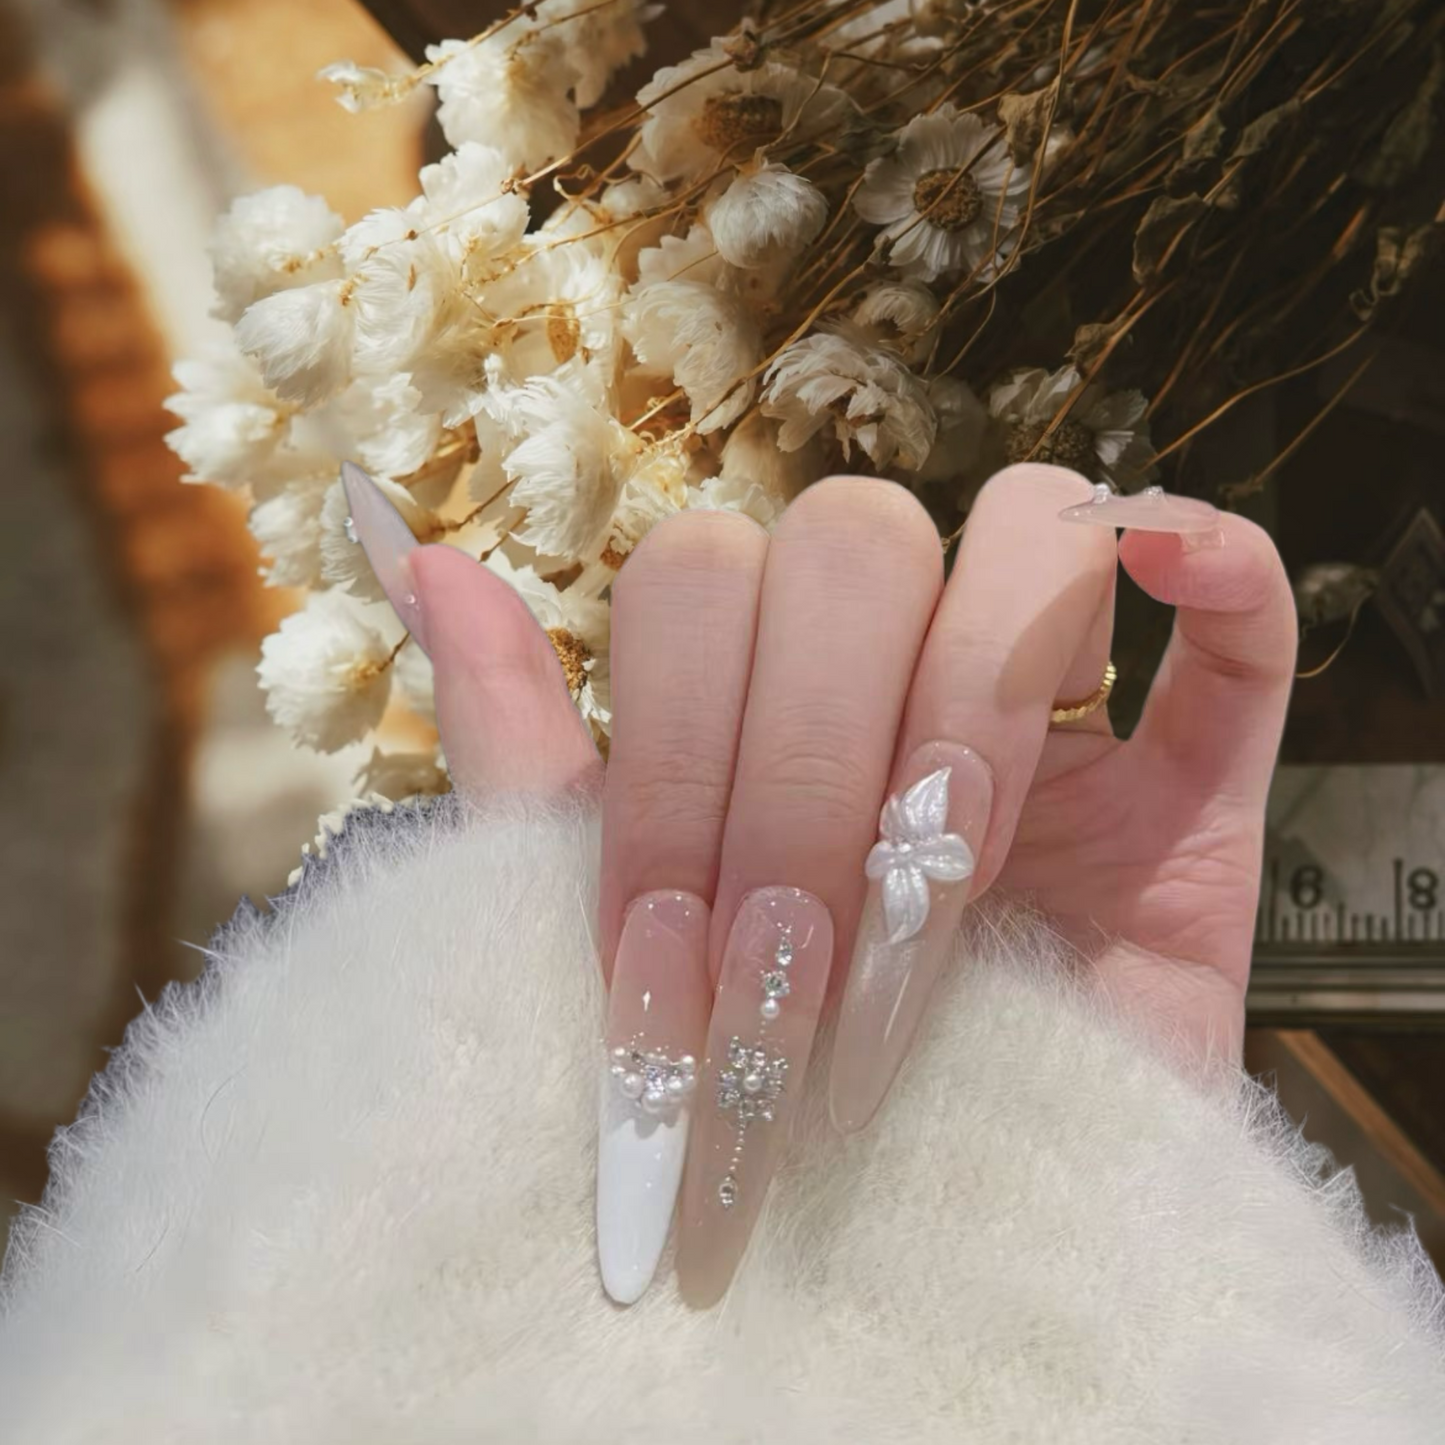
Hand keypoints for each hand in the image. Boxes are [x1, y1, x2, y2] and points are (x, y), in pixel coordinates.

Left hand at [341, 459, 1295, 1310]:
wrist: (909, 1271)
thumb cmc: (746, 1102)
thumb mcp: (614, 934)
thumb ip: (526, 746)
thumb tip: (425, 566)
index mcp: (763, 698)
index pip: (703, 582)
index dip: (673, 756)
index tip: (666, 964)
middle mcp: (899, 679)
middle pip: (853, 546)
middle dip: (799, 768)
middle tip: (785, 972)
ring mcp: (1062, 719)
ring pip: (1024, 548)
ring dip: (961, 710)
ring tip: (933, 901)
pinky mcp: (1204, 799)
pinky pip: (1248, 627)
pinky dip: (1221, 565)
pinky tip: (1167, 562)